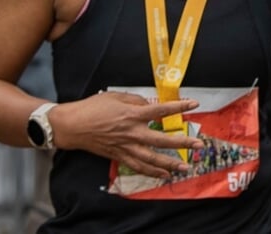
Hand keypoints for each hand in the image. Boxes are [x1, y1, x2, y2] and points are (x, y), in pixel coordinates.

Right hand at [50, 91, 202, 178]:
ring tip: (185, 168)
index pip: (162, 110)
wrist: (72, 125)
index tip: (195, 105)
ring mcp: (126, 147)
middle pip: (161, 140)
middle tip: (198, 145)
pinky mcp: (119, 156)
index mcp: (133, 114)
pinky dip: (152, 171)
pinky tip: (164, 175)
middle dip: (182, 143)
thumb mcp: (117, 96)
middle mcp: (132, 132)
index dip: (179, 107)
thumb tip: (151, 104)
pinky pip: (139, 166)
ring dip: (170, 164)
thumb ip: (137, 100)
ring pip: (152, 159)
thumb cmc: (93, 107)